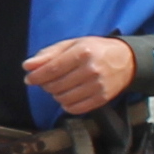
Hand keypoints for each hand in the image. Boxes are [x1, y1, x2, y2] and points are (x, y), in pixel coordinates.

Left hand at [20, 36, 135, 115]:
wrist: (126, 60)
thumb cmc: (95, 49)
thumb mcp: (72, 44)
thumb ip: (49, 54)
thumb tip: (27, 66)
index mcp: (82, 52)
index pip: (52, 69)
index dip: (37, 76)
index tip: (29, 79)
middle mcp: (91, 70)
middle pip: (56, 85)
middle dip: (45, 85)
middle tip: (47, 80)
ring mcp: (98, 86)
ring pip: (64, 98)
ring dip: (55, 94)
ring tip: (59, 87)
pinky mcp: (102, 99)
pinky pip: (76, 108)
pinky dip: (66, 104)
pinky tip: (68, 96)